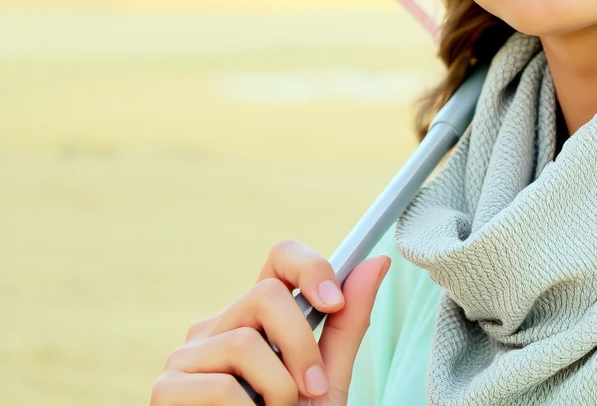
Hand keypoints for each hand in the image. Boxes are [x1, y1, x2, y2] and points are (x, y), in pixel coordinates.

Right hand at [151, 239, 390, 404]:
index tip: (333, 303)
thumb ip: (348, 323)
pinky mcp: (166, 390)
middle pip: (266, 295)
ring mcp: (187, 356)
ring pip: (244, 342)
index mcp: (257, 319)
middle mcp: (218, 327)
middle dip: (302, 346)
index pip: (279, 259)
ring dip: (278, 390)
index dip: (309, 267)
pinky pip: (221, 384)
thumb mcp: (329, 380)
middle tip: (313, 391)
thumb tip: (377, 261)